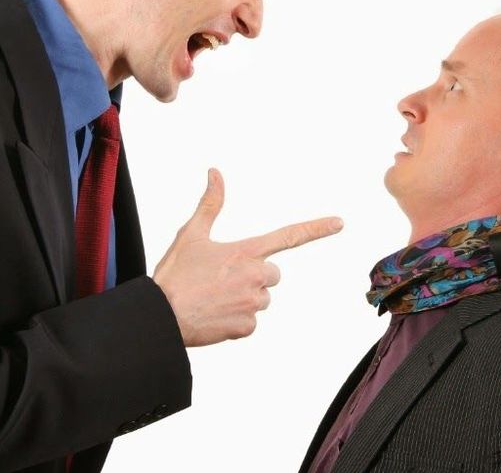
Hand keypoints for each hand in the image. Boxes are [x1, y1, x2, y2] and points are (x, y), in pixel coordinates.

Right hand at [153, 168, 342, 346]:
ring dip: (243, 298)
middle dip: (253, 276)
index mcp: (247, 251)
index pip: (289, 236)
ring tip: (213, 297)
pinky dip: (235, 320)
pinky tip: (214, 315)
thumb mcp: (191, 234)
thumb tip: (215, 173)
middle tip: (222, 279)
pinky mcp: (246, 328)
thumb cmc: (175, 274)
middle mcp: (256, 277)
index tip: (339, 223)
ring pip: (260, 298)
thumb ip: (210, 203)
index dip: (316, 228)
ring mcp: (253, 304)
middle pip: (271, 274)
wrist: (160, 316)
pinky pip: (250, 322)